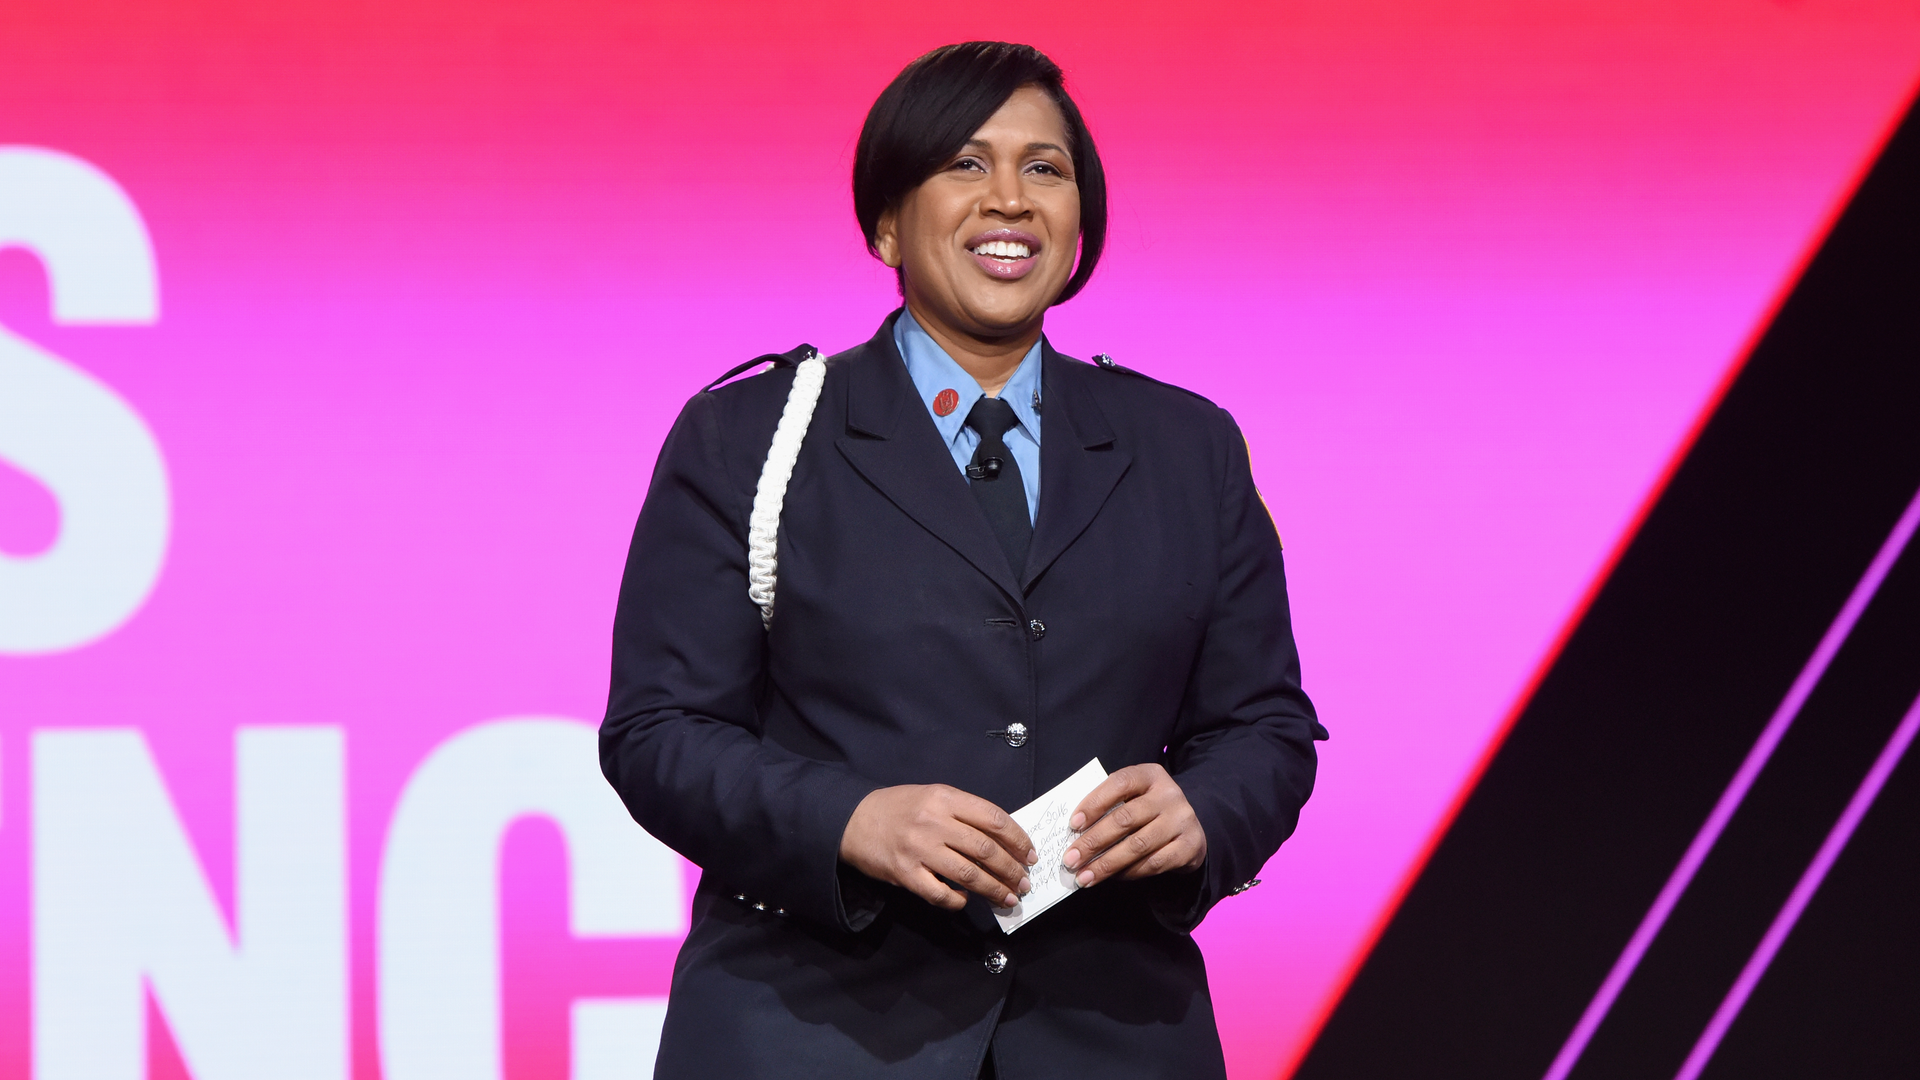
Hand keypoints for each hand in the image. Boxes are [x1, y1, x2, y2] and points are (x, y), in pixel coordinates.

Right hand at [840, 784, 1038, 910]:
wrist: (854, 820)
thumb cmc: (898, 808)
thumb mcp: (933, 795)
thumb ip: (964, 812)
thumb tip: (1002, 839)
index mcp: (945, 798)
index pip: (994, 818)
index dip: (1018, 839)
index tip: (1030, 854)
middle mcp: (934, 822)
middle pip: (986, 850)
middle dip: (1011, 869)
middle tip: (1023, 882)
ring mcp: (919, 849)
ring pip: (968, 874)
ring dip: (994, 889)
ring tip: (1008, 898)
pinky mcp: (905, 874)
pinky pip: (940, 894)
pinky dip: (958, 900)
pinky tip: (965, 899)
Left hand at [1062, 764, 1206, 886]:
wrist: (1189, 827)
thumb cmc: (1148, 809)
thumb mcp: (1133, 796)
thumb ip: (1109, 804)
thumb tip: (1075, 831)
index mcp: (1150, 775)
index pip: (1119, 783)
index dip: (1094, 803)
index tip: (1073, 825)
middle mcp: (1169, 794)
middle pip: (1125, 819)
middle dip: (1093, 842)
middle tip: (1071, 860)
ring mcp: (1182, 820)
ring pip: (1138, 845)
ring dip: (1106, 864)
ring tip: (1085, 876)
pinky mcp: (1190, 846)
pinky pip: (1153, 864)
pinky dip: (1129, 873)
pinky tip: (1112, 877)